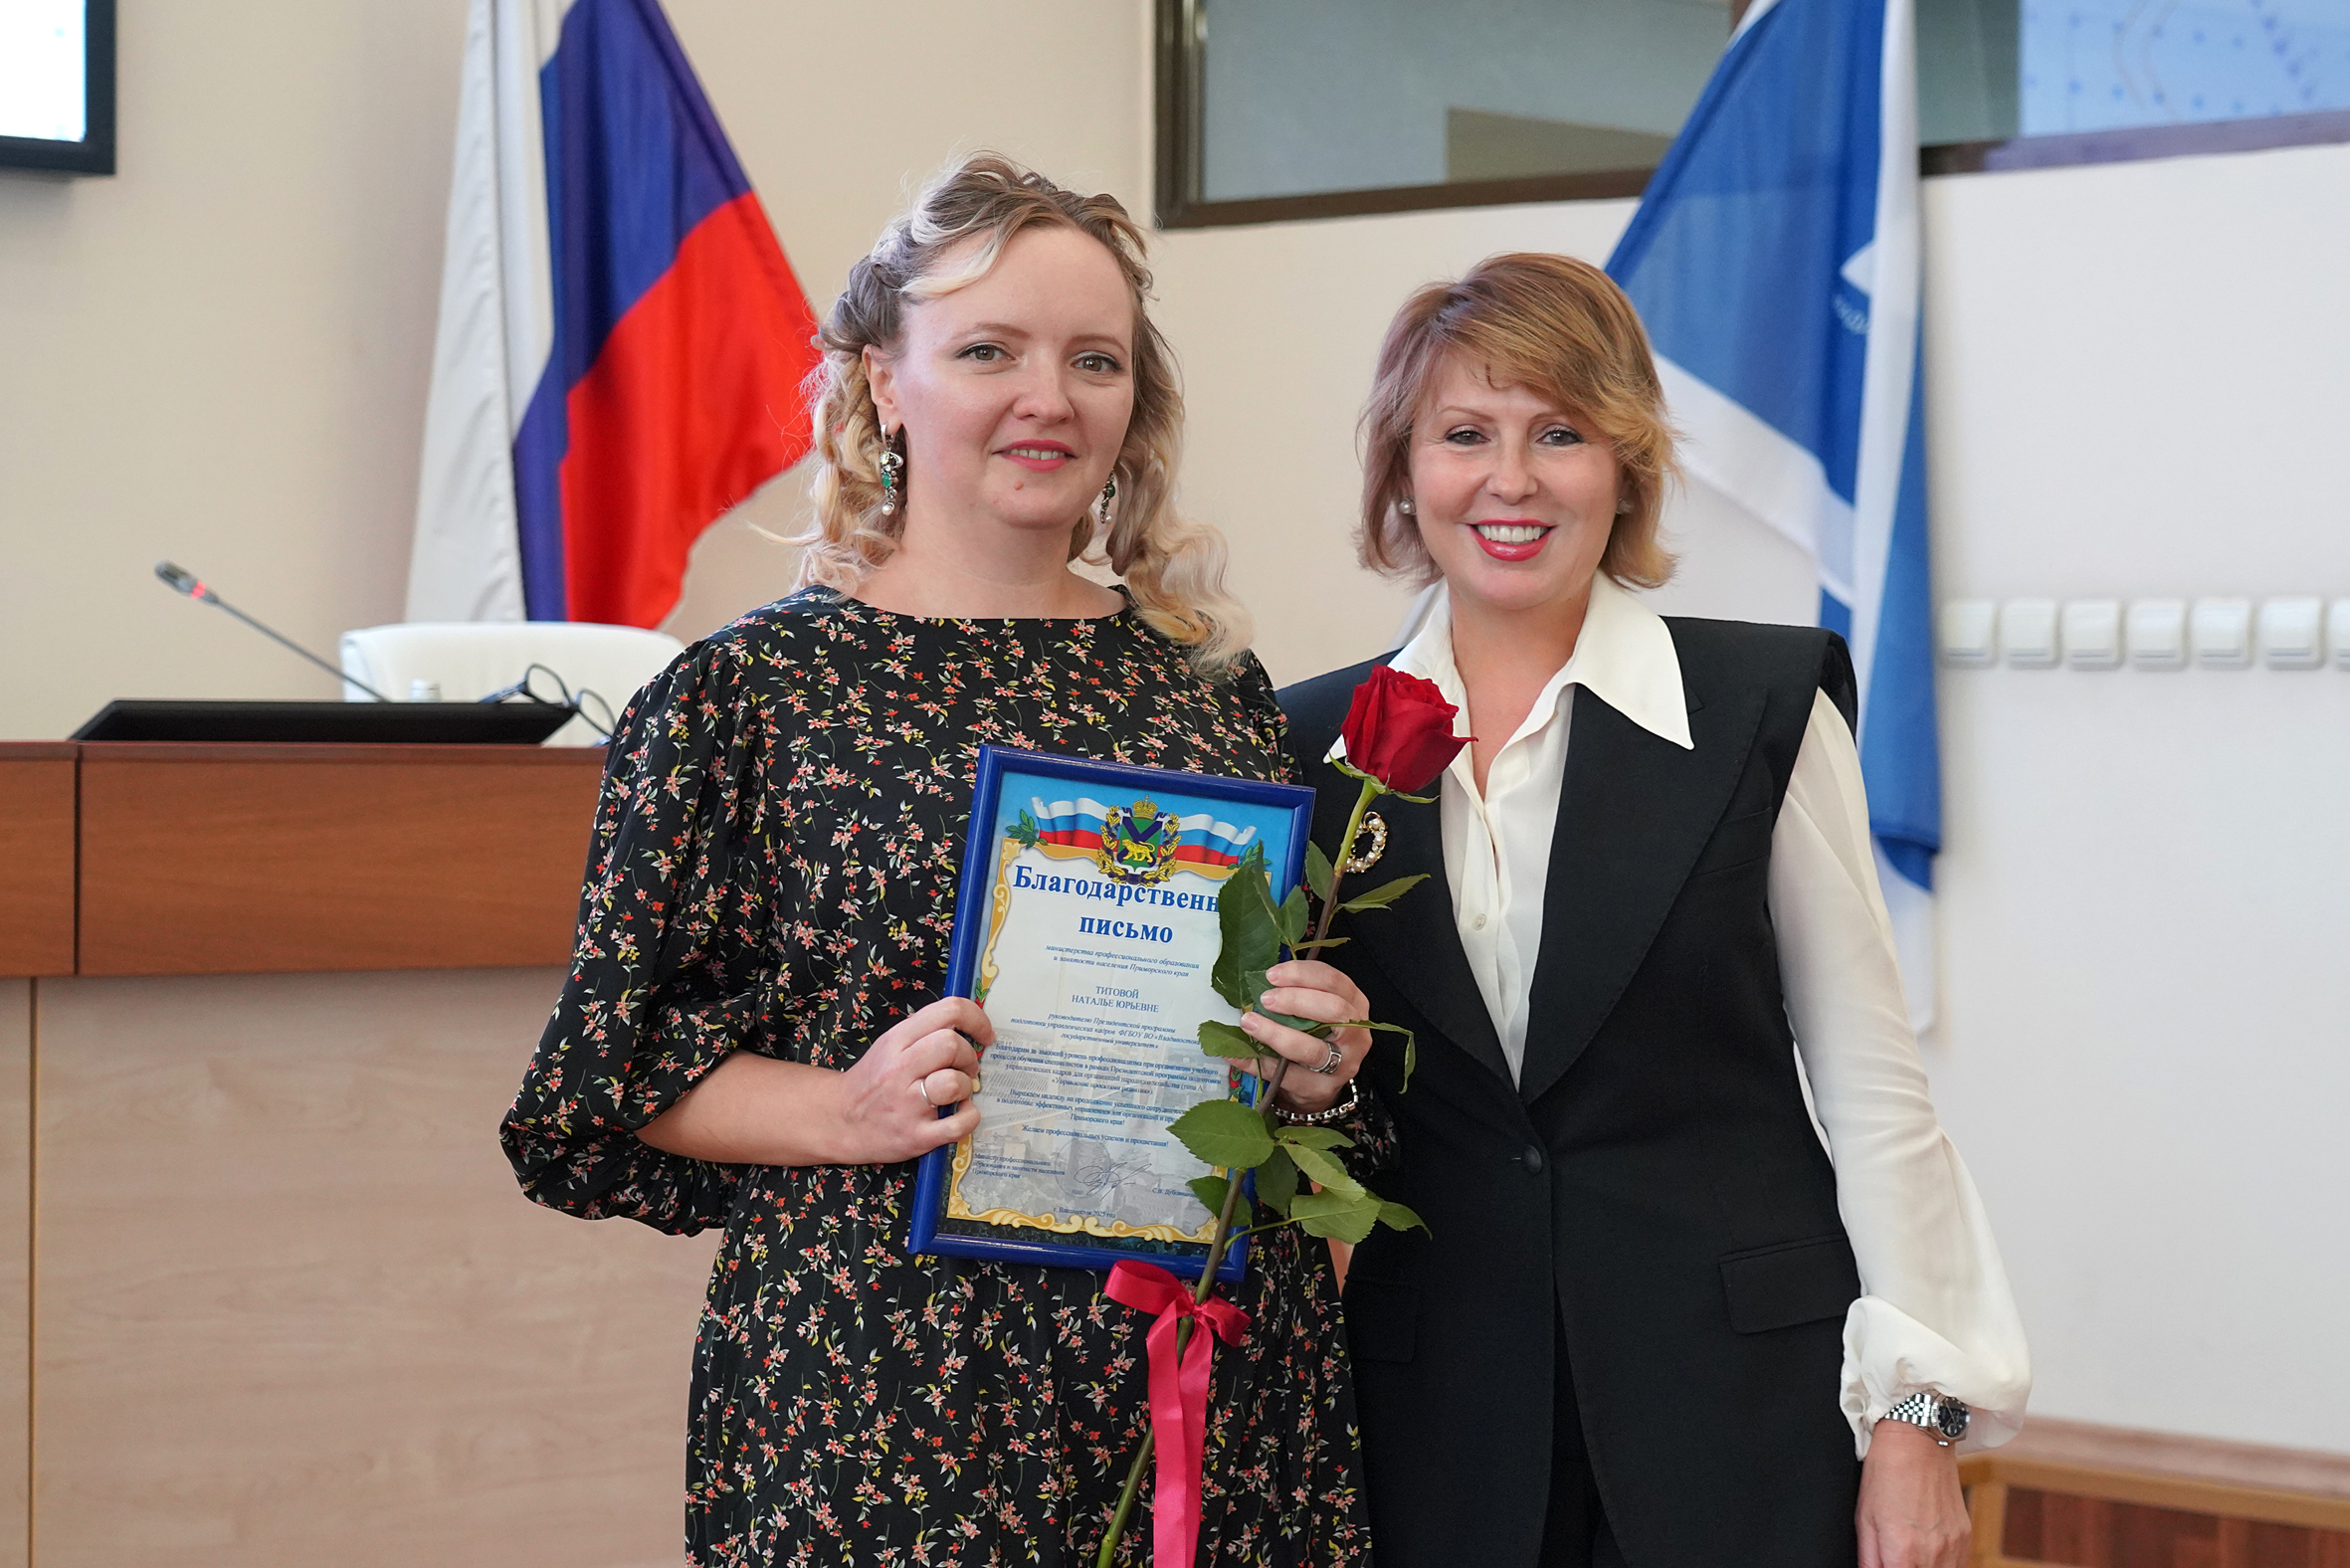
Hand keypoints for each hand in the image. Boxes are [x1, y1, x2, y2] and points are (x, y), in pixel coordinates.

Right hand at [830, 997, 991, 1164]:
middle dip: (969, 1057)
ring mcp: (907, 1105)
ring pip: (955, 1083)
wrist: (840, 1120)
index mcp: (897, 1040)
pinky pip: (958, 1125)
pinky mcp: (916, 1136)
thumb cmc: (873, 1081)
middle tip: (965, 1069)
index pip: (948, 1011)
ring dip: (966, 1087)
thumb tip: (971, 1027)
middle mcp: (900, 1069)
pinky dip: (969, 1117)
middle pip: (952, 1045)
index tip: (985, 1035)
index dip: (977, 1020)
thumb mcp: (890, 1045)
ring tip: (956, 1092)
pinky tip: (960, 1114)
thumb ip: (925, 1032)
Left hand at [1238, 959, 1371, 1115]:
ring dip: (1276, 1033)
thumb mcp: (1317, 1010)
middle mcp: (1355, 1034)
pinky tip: (1238, 1053)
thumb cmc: (1317, 1038)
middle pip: (1333, 1010)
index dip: (1302, 974)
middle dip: (1295, 1000)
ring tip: (1250, 1023)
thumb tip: (1261, 980)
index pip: (1334, 981)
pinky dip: (1258, 1063)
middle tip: (1265, 999)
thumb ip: (1298, 992)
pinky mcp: (1322, 1088)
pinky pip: (1287, 1076)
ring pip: (1312, 1049)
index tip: (1272, 975)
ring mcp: (1343, 1064)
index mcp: (1354, 1004)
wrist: (1319, 1083)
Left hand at [1857, 1419, 1969, 1567]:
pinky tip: (1926, 1551)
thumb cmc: (1886, 1473)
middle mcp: (1933, 1554)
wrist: (1918, 1441)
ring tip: (1909, 1556)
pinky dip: (1941, 1564)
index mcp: (1903, 1552)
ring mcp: (1954, 1546)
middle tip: (1896, 1557)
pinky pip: (1957, 1564)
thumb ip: (1869, 1558)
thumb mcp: (1864, 1517)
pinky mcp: (1965, 1536)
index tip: (1885, 1564)